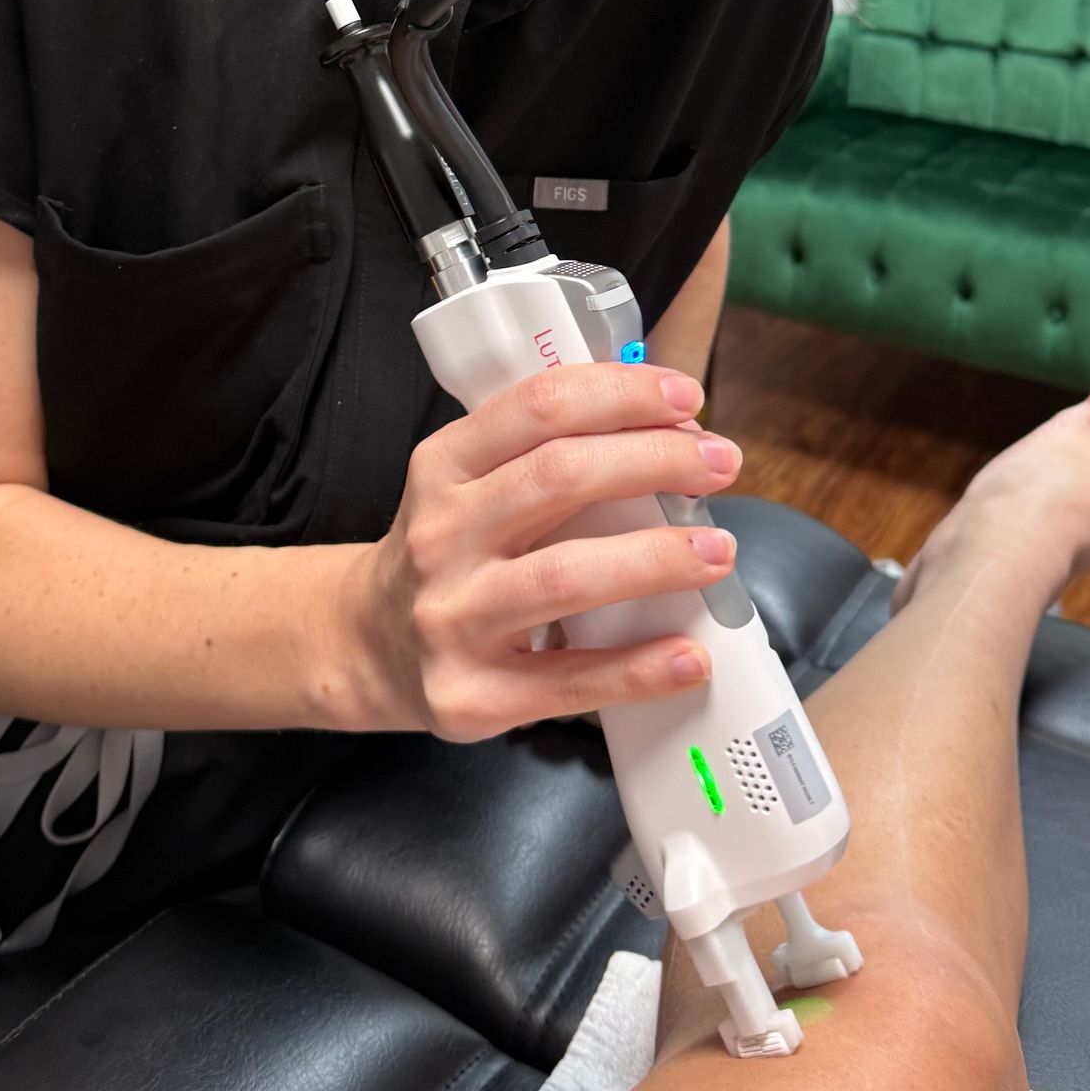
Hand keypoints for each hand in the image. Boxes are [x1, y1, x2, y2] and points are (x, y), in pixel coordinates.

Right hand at [339, 361, 744, 740]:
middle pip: (559, 479)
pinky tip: (690, 656)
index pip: (538, 407)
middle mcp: (441, 536)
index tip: (686, 398)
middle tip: (720, 463)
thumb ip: (544, 452)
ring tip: (716, 552)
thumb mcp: (466, 483)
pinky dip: (639, 669)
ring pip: (565, 577)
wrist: (369, 645)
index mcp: (443, 466)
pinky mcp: (473, 695)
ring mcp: (453, 618)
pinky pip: (569, 681)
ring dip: (656, 559)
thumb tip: (671, 433)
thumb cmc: (448, 553)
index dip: (621, 394)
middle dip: (655, 462)